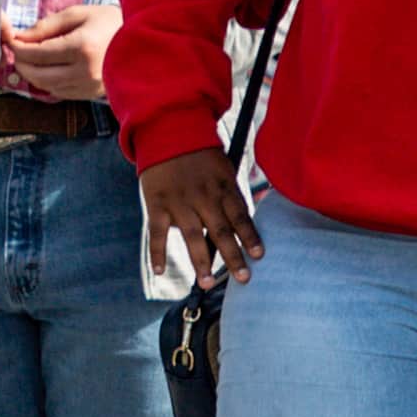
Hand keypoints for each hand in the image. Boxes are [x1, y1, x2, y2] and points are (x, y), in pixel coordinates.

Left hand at [5, 0, 115, 100]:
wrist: (142, 41)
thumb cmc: (109, 22)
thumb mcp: (79, 14)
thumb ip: (47, 25)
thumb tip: (21, 37)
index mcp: (81, 47)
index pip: (37, 53)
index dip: (18, 48)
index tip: (11, 40)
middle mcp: (85, 71)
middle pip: (37, 75)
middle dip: (21, 63)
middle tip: (17, 51)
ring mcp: (89, 86)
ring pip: (46, 87)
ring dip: (32, 75)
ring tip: (29, 60)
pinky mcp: (91, 95)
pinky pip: (59, 93)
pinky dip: (47, 83)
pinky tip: (48, 70)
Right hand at [142, 145, 260, 288]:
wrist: (169, 133)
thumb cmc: (201, 157)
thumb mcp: (223, 170)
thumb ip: (230, 199)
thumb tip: (242, 230)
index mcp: (223, 188)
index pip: (240, 216)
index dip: (250, 236)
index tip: (259, 256)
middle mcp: (203, 196)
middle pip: (221, 230)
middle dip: (233, 256)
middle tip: (243, 279)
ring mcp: (179, 201)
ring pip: (192, 236)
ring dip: (201, 262)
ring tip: (207, 284)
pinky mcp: (157, 204)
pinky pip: (157, 232)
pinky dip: (157, 252)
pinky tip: (160, 271)